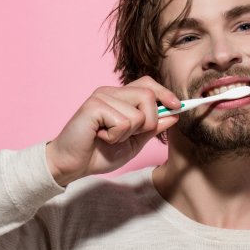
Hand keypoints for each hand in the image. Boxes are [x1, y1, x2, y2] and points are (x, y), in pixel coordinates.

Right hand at [45, 76, 179, 185]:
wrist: (71, 165)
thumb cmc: (98, 153)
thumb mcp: (133, 142)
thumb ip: (152, 128)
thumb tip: (174, 115)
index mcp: (120, 97)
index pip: (148, 84)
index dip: (165, 94)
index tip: (179, 107)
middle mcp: (110, 92)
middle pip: (148, 95)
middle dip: (148, 122)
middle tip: (128, 135)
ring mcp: (101, 97)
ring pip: (138, 114)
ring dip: (128, 134)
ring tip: (109, 137)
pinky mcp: (93, 106)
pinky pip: (123, 122)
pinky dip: (116, 136)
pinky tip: (100, 137)